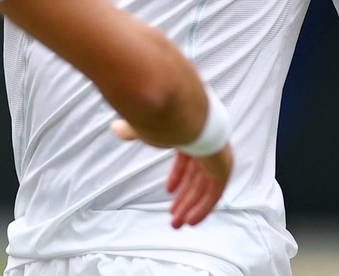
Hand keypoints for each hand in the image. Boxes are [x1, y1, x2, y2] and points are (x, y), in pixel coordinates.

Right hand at [111, 119, 232, 227]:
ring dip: (190, 207)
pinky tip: (191, 221)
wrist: (184, 114)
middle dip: (184, 198)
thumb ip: (132, 131)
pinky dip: (202, 209)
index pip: (187, 159)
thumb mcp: (145, 129)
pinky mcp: (222, 169)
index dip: (177, 175)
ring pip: (204, 189)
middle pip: (196, 178)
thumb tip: (115, 127)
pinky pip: (213, 195)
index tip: (168, 190)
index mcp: (191, 133)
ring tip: (178, 223)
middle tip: (173, 214)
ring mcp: (217, 158)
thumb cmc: (164, 117)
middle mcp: (207, 146)